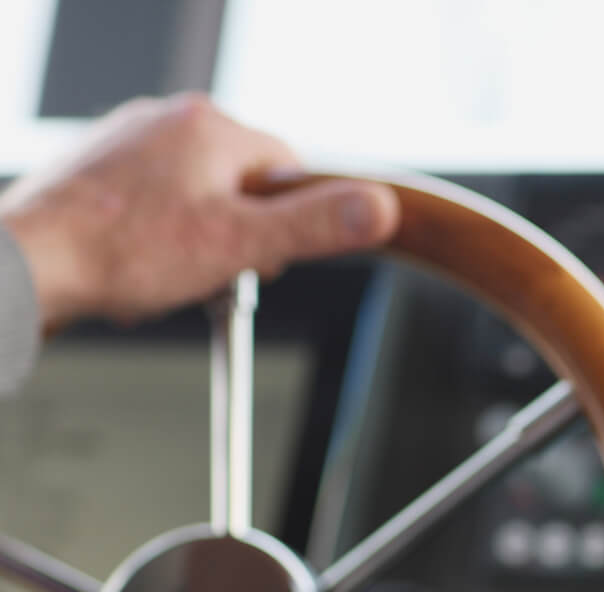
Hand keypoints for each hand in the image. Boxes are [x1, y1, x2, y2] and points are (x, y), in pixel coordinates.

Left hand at [0, 93, 399, 328]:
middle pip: (242, 183)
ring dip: (195, 239)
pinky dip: (154, 237)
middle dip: (238, 233)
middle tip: (212, 272)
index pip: (289, 168)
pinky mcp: (98, 168)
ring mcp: (128, 141)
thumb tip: (381, 207)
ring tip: (168, 272)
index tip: (263, 255)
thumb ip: (317, 226)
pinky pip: (152, 203)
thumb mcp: (242, 245)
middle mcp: (167, 120)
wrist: (29, 264)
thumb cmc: (119, 253)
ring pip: (196, 195)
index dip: (288, 223)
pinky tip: (138, 266)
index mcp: (210, 128)